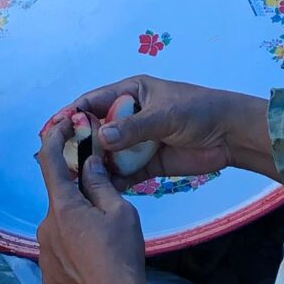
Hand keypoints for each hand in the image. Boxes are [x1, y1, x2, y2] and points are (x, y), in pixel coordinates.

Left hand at [33, 117, 155, 283]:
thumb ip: (100, 184)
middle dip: (78, 199)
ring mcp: (43, 256)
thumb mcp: (120, 213)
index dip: (55, 137)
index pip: (49, 160)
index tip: (64, 124)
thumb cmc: (123, 256)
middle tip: (105, 210)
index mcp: (62, 207)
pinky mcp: (47, 280)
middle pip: (61, 202)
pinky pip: (58, 256)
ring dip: (76, 228)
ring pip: (60, 230)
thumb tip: (88, 162)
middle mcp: (44, 228)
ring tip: (103, 246)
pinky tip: (93, 268)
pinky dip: (73, 253)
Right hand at [58, 74, 278, 184]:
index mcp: (131, 92)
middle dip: (79, 142)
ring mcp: (138, 141)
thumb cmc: (198, 111)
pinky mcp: (148, 163)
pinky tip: (98, 190)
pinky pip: (124, 172)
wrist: (230, 136)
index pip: (94, 101)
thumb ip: (134, 128)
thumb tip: (100, 137)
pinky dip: (113, 180)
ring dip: (93, 164)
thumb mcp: (164, 115)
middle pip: (97, 129)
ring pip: (108, 153)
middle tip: (57, 159)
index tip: (53, 128)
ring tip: (73, 179)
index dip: (73, 113)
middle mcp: (130, 116)